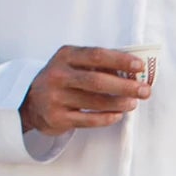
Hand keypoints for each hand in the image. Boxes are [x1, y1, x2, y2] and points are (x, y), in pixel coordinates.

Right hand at [20, 46, 151, 135]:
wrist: (31, 102)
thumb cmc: (63, 80)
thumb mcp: (73, 64)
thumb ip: (98, 65)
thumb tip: (133, 72)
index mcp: (65, 56)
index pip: (96, 55)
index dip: (120, 60)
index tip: (139, 66)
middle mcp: (58, 75)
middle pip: (97, 80)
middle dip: (125, 86)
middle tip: (144, 91)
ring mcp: (55, 97)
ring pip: (94, 102)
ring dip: (119, 103)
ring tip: (134, 103)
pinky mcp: (57, 117)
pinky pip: (88, 120)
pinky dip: (106, 118)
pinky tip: (118, 115)